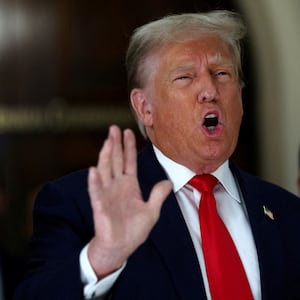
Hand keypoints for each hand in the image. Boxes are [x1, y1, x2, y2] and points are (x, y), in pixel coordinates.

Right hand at [87, 125, 171, 277]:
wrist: (121, 247)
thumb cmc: (134, 231)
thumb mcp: (151, 212)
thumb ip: (158, 196)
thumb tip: (168, 182)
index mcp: (129, 185)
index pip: (129, 161)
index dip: (129, 147)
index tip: (128, 132)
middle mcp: (117, 186)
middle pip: (115, 161)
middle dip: (115, 144)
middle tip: (114, 128)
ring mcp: (107, 194)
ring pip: (105, 171)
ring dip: (105, 156)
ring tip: (107, 141)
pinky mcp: (100, 206)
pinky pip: (97, 192)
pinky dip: (95, 182)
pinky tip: (94, 170)